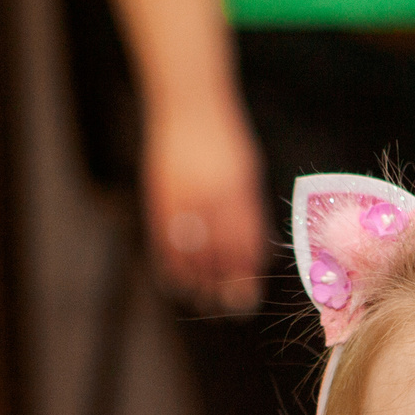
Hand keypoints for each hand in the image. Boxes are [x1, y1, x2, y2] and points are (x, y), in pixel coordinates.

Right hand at [140, 104, 266, 314]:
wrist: (188, 106)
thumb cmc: (225, 140)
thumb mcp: (247, 171)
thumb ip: (249, 210)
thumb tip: (256, 252)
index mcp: (237, 191)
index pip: (244, 243)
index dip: (246, 273)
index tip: (249, 295)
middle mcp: (209, 198)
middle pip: (218, 254)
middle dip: (226, 285)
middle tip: (233, 308)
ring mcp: (181, 198)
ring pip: (188, 252)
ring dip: (198, 281)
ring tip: (205, 299)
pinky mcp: (158, 197)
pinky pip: (162, 240)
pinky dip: (169, 264)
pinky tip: (176, 281)